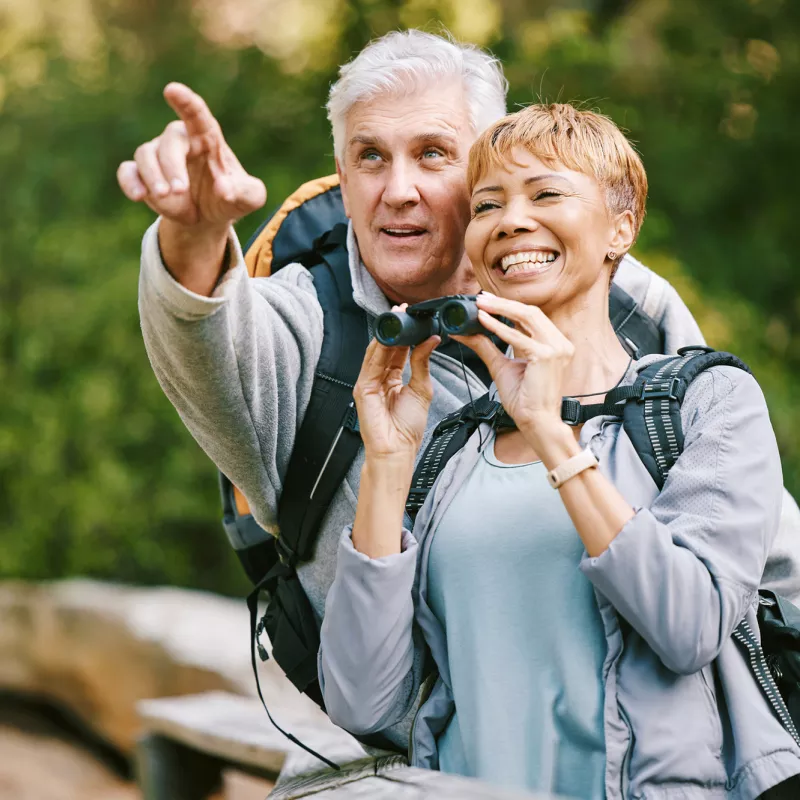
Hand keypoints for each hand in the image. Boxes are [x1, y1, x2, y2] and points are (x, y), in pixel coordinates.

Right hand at [117, 83, 266, 230]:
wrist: (208, 218)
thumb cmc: (231, 198)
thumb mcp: (250, 198)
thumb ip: (246, 192)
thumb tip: (224, 190)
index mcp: (207, 137)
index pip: (196, 113)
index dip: (185, 101)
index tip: (172, 90)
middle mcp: (180, 141)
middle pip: (169, 141)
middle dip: (171, 166)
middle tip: (179, 190)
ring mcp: (158, 156)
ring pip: (145, 155)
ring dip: (153, 177)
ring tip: (165, 197)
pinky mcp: (142, 175)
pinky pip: (128, 171)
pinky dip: (130, 182)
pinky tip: (139, 196)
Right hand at [353, 327, 439, 463]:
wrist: (397, 451)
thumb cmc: (407, 428)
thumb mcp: (422, 389)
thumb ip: (422, 363)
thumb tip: (431, 340)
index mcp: (391, 378)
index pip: (397, 350)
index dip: (405, 332)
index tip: (413, 317)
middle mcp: (378, 378)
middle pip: (385, 347)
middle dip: (395, 328)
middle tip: (404, 311)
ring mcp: (368, 383)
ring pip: (376, 352)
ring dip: (387, 334)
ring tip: (398, 318)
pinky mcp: (362, 389)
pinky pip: (371, 365)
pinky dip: (379, 350)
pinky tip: (389, 338)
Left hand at [451, 292, 573, 447]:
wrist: (536, 421)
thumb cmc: (524, 399)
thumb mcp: (501, 366)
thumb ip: (486, 347)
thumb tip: (466, 333)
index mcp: (554, 344)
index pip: (531, 317)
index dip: (509, 306)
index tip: (487, 300)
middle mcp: (560, 343)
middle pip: (530, 312)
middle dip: (503, 303)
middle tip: (481, 297)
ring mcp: (557, 349)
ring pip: (527, 317)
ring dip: (501, 309)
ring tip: (481, 304)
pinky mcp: (547, 356)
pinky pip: (518, 337)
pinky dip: (499, 327)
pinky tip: (484, 321)